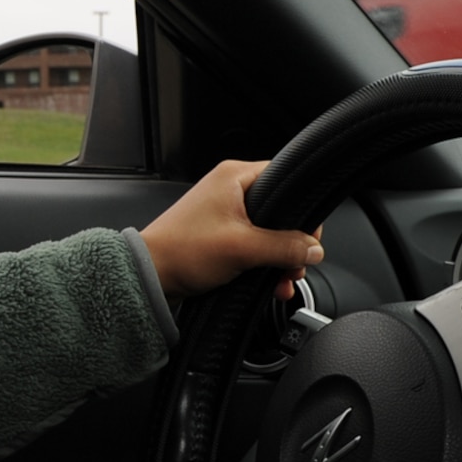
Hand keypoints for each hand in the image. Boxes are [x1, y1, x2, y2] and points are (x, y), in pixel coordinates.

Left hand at [139, 159, 322, 301]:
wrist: (149, 276)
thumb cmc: (181, 251)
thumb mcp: (242, 248)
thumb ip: (284, 247)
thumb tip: (313, 248)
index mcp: (234, 177)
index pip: (286, 179)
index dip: (303, 209)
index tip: (310, 237)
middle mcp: (230, 190)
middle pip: (281, 211)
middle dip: (293, 243)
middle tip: (296, 265)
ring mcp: (225, 214)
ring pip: (269, 233)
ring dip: (280, 259)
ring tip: (283, 281)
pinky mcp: (221, 237)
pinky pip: (254, 246)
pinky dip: (264, 264)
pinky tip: (271, 284)